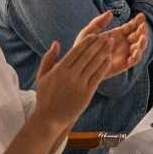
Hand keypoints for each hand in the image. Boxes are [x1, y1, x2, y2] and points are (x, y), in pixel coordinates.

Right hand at [33, 13, 120, 128]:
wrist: (49, 118)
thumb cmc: (45, 97)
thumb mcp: (42, 76)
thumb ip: (48, 59)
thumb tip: (56, 43)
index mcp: (59, 69)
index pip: (76, 51)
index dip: (87, 42)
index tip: (95, 35)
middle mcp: (70, 75)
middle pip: (88, 55)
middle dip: (99, 44)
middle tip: (108, 36)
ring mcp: (80, 84)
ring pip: (94, 64)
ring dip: (104, 52)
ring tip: (111, 44)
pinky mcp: (87, 93)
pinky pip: (98, 76)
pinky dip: (104, 66)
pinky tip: (109, 59)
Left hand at [72, 10, 148, 79]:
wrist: (79, 65)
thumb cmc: (83, 48)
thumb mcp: (89, 32)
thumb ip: (98, 22)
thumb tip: (110, 12)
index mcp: (118, 35)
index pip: (131, 27)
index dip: (137, 21)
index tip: (141, 16)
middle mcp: (123, 44)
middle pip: (138, 36)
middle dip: (142, 30)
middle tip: (143, 26)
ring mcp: (124, 54)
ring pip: (139, 47)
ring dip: (143, 42)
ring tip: (142, 37)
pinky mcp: (122, 65)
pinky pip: (133, 60)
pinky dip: (137, 55)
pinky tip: (136, 50)